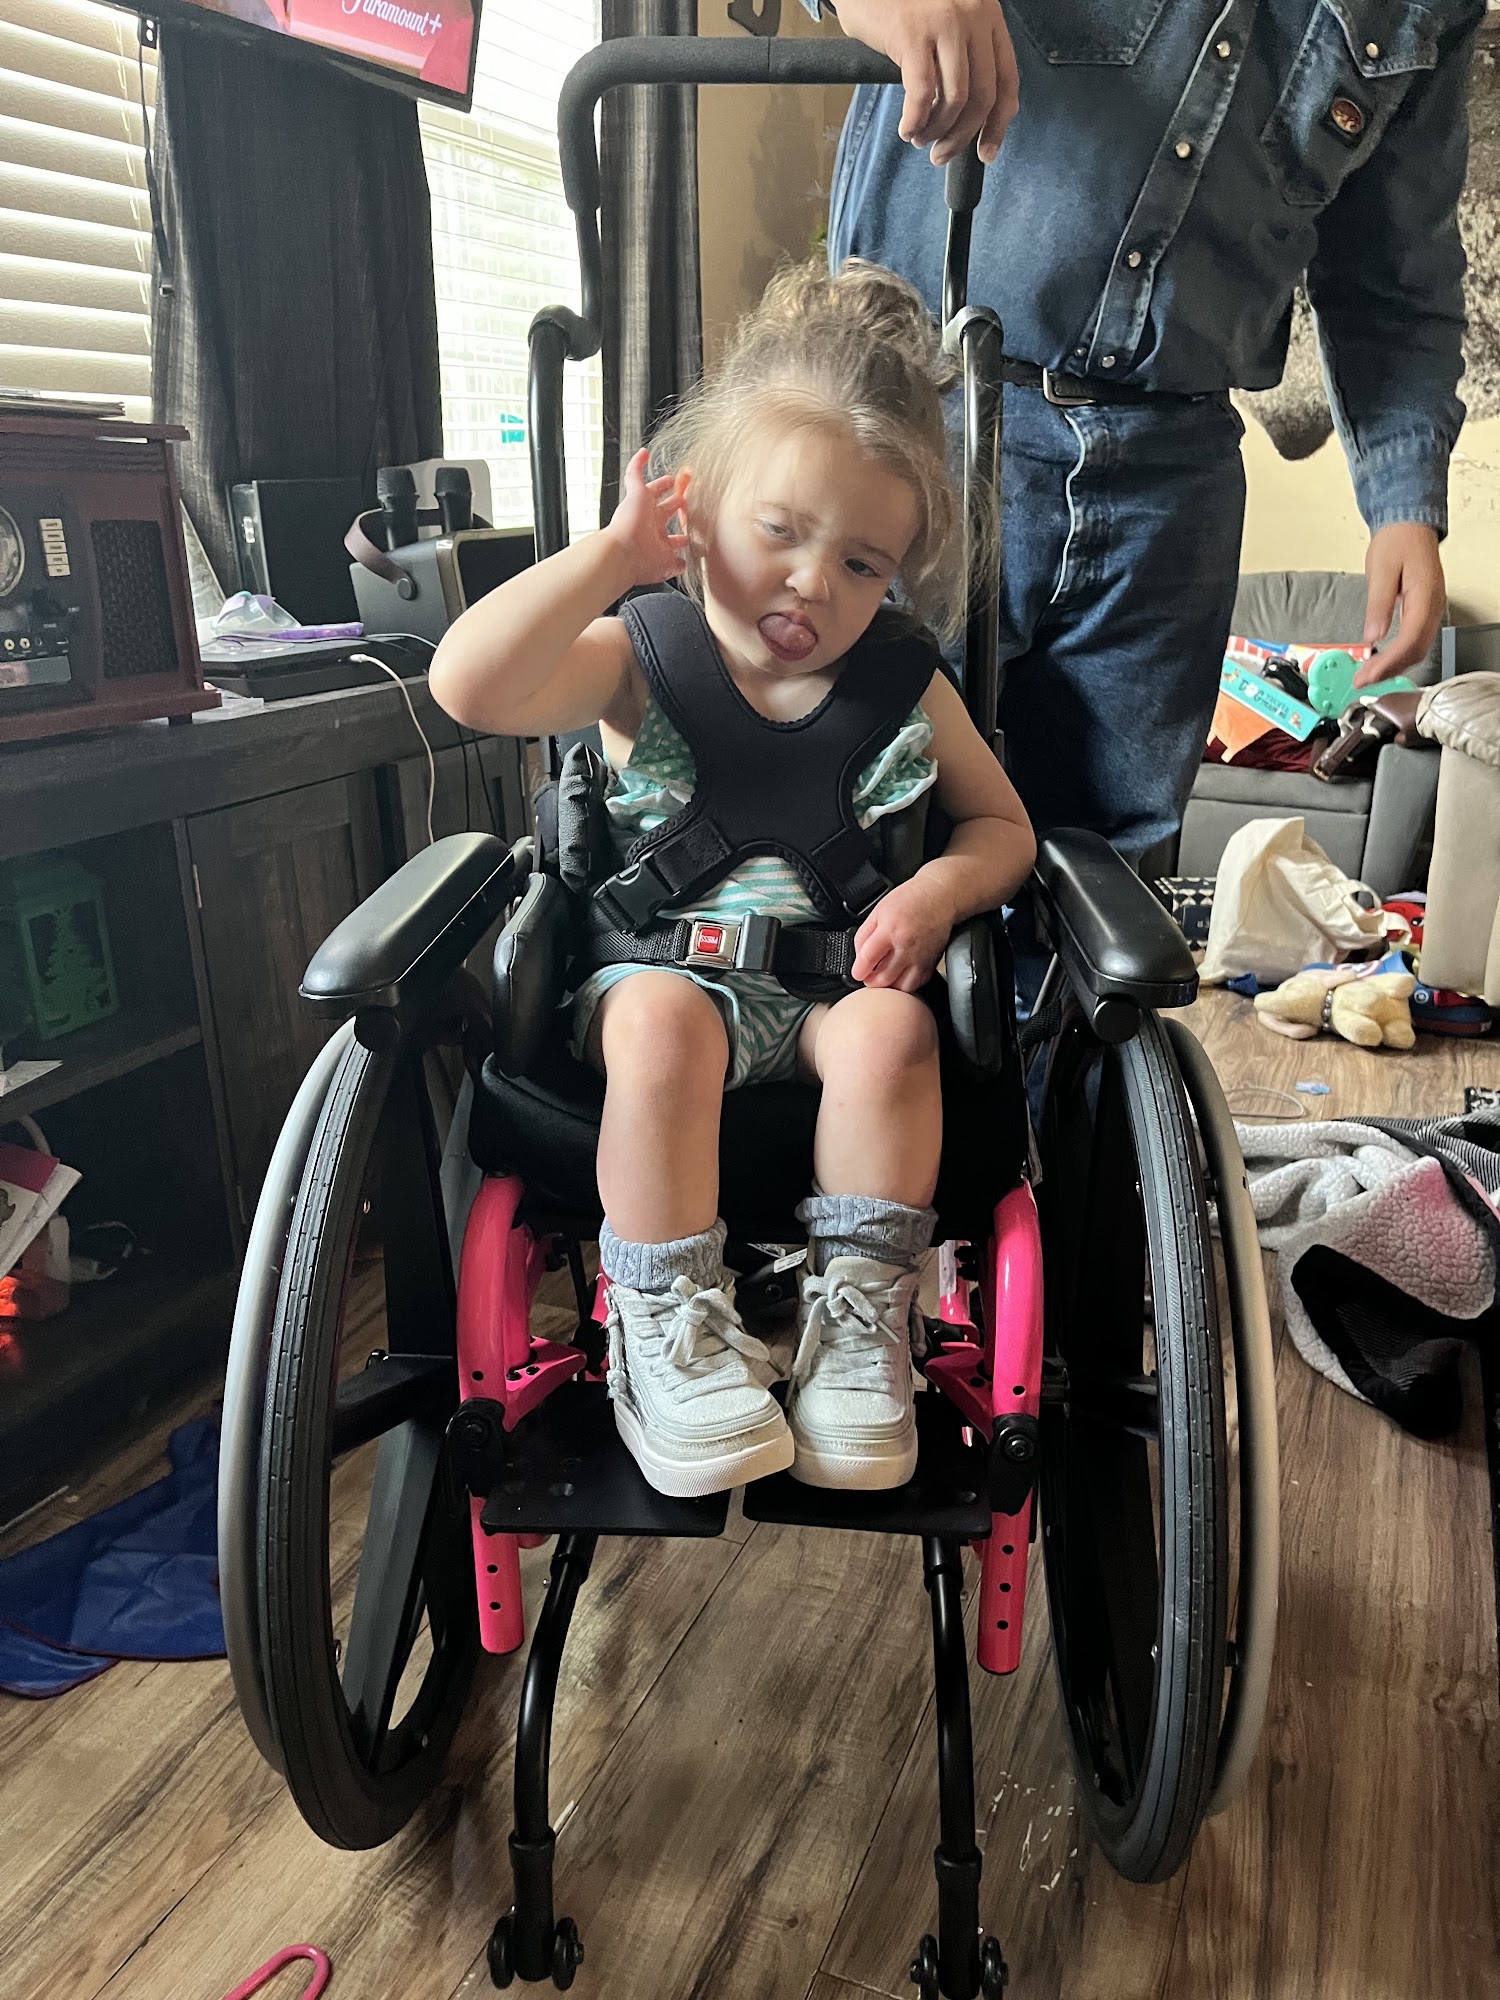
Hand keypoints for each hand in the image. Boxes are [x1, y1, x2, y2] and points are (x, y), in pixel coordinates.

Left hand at [605, 448, 689, 589]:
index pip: (657, 493)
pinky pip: (676, 564)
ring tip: (693, 534)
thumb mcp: (635, 490)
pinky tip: (687, 561)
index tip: (675, 481)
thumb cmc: (629, 522)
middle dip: (677, 507)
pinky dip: (681, 563)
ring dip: (682, 538)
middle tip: (689, 502)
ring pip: (674, 540)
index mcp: (646, 509)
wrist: (624, 553)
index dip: (665, 486)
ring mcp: (659, 547)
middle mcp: (652, 527)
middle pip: (667, 514)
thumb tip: (642, 452)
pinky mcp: (666, 564)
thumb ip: (636, 470)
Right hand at [832, 0, 1018, 165]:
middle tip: (942, 154)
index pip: (1007, 80)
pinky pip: (921, 94)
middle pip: (983, 96)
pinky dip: (914, 120)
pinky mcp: (913, 34)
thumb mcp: (947, 21)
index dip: (998, 124)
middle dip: (963, 136)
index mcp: (987, 16)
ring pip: (955, 99)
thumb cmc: (901, 2)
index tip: (985, 152)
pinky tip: (906, 128)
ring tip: (921, 139)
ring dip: (937, 131)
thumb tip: (969, 114)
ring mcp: (945, 23)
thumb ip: (964, 55)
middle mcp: (974, 16)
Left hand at [851, 872, 955, 991]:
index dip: (858, 971)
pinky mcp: (931, 963)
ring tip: (884, 975)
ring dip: (889, 985)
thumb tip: (858, 956)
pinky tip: (900, 974)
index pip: (867, 959)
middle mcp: (906, 946)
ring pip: (900, 987)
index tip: (857, 972)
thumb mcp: (879, 910)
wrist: (940, 896)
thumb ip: (864, 934)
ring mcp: (920, 957)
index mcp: (890, 930)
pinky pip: (916, 984)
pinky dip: (905, 984)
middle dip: (871, 981)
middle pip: (883, 979)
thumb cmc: (911, 899)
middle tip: (869, 975)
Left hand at [1358, 523, 1444, 685]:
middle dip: (1389, 670)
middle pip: (1416, 651)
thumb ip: (1379, 604)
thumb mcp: (1382, 570)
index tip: (1367, 676)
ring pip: (1417, 649)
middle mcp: (1432, 606)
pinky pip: (1415, 640)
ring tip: (1369, 676)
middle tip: (1363, 681)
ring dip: (1394, 666)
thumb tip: (1373, 635)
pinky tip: (1383, 661)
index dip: (1388, 663)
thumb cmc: (1398, 541)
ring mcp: (1430, 609)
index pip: (1409, 640)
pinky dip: (1399, 655)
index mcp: (1424, 597)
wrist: (1409, 525)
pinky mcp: (1423, 610)